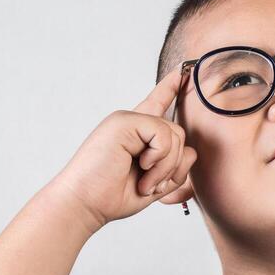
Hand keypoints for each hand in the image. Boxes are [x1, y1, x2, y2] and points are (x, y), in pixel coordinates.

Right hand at [47, 66, 198, 231]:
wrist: (83, 203)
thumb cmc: (111, 197)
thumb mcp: (154, 185)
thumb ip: (174, 168)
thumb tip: (191, 151)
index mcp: (135, 134)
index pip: (157, 104)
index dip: (170, 88)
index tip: (183, 70)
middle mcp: (131, 123)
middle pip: (178, 132)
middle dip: (174, 165)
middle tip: (151, 185)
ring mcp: (126, 120)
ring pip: (175, 134)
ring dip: (165, 166)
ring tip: (144, 181)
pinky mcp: (124, 121)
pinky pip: (164, 134)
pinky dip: (159, 158)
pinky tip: (142, 169)